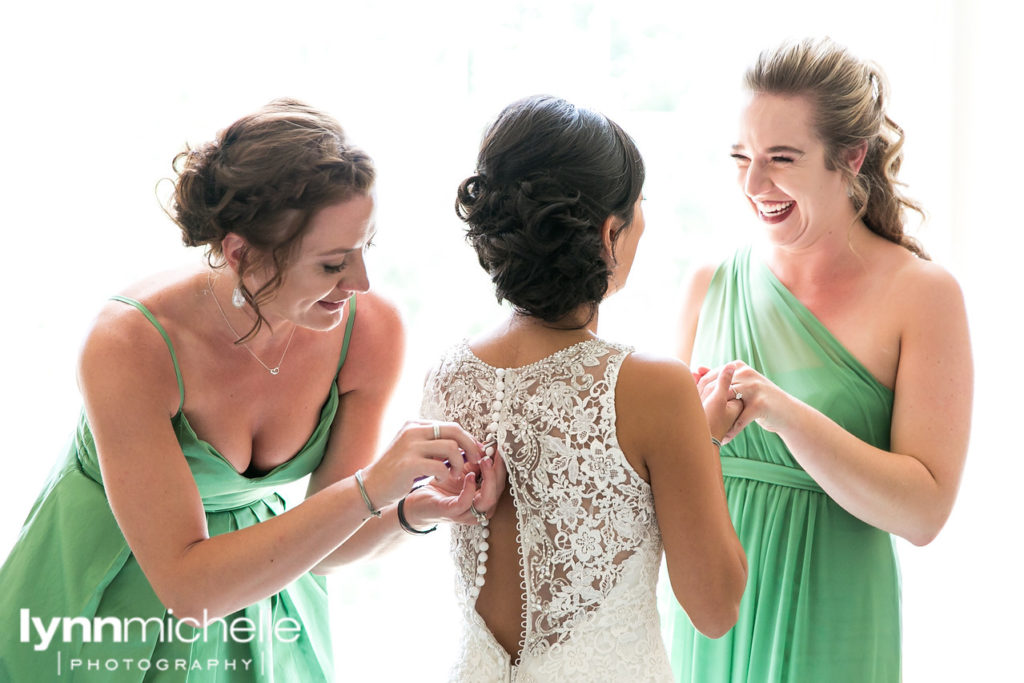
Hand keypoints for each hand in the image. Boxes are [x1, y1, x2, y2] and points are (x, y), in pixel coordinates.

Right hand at [361, 421, 483, 508]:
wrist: (371, 486)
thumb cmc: (397, 471)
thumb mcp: (414, 450)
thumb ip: (434, 444)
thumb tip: (464, 445)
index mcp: (416, 424)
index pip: (451, 426)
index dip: (468, 439)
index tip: (476, 453)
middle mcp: (413, 430)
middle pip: (455, 431)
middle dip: (470, 447)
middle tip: (475, 462)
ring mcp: (410, 445)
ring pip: (451, 447)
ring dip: (459, 463)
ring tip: (455, 474)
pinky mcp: (409, 464)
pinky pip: (441, 466)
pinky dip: (445, 475)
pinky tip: (439, 481)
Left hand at [408, 448, 506, 526]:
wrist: (418, 500)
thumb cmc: (441, 484)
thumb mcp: (461, 469)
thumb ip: (474, 461)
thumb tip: (487, 445)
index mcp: (483, 496)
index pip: (500, 481)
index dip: (502, 464)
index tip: (502, 447)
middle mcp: (480, 507)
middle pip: (498, 490)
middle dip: (498, 470)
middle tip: (495, 452)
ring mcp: (467, 512)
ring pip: (488, 499)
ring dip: (489, 478)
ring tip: (484, 461)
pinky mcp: (451, 512)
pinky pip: (466, 503)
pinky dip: (470, 489)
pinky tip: (469, 476)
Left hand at [697, 362, 791, 442]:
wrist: (786, 412)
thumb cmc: (757, 398)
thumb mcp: (740, 385)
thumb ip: (720, 377)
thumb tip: (696, 368)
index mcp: (738, 366)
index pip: (711, 377)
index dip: (699, 394)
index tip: (694, 408)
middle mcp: (746, 373)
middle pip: (716, 389)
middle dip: (706, 406)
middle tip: (698, 421)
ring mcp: (754, 387)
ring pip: (726, 402)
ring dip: (717, 420)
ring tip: (709, 432)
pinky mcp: (761, 404)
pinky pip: (740, 419)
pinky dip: (731, 430)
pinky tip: (725, 439)